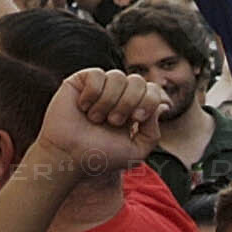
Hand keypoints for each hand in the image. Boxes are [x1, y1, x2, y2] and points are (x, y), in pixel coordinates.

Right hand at [33, 67, 166, 175]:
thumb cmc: (100, 156)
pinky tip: (83, 107)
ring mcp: (100, 86)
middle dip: (128, 103)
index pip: (153, 90)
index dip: (149, 101)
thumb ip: (153, 132)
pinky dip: (92, 93)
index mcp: (134, 108)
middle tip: (113, 122)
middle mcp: (118, 95)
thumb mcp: (136, 152)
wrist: (70, 156)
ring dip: (108, 101)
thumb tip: (161, 106)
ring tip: (95, 118)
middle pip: (138, 81)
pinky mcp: (81, 81)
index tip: (137, 119)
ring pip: (118, 76)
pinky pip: (97, 74)